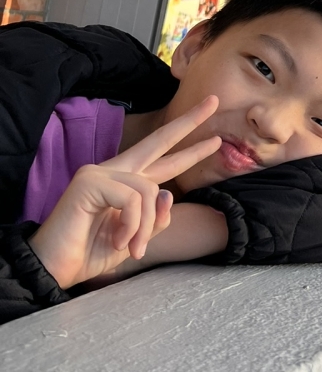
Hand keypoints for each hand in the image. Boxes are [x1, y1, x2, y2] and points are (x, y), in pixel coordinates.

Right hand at [29, 97, 221, 288]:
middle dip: (188, 123)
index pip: (163, 159)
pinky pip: (133, 199)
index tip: (216, 139)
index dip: (189, 149)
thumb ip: (156, 219)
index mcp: (127, 183)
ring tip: (133, 248)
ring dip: (146, 226)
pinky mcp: (90, 181)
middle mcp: (115, 170)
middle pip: (158, 141)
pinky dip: (132, 225)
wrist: (56, 269)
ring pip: (150, 190)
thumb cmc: (91, 253)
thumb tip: (168, 194)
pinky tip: (119, 241)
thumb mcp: (137, 239)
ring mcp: (100, 172)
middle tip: (214, 102)